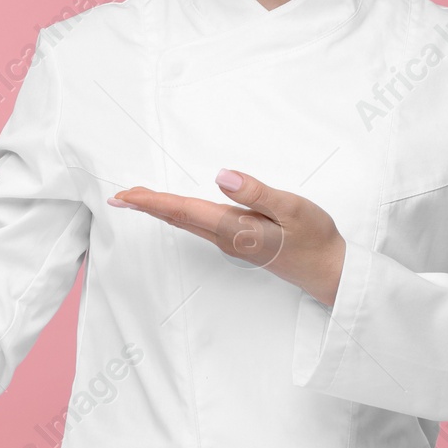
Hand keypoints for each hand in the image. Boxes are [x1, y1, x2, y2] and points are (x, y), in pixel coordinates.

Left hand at [108, 168, 346, 305]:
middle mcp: (226, 237)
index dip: (152, 201)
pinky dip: (180, 214)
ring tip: (138, 199)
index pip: (184, 210)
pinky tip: (175, 210)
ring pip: (186, 222)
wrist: (329, 271)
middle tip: (118, 196)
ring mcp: (231, 242)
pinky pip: (199, 226)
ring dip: (160, 210)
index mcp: (234, 227)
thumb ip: (256, 192)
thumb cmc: (314, 237)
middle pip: (178, 217)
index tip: (125, 195)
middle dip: (147, 205)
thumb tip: (221, 176)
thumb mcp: (292, 208)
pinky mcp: (239, 242)